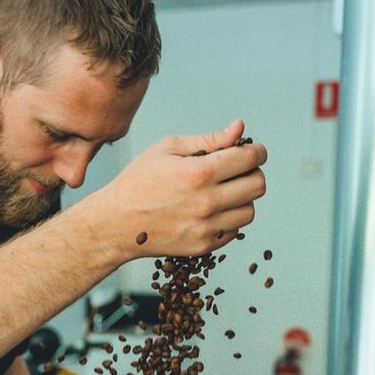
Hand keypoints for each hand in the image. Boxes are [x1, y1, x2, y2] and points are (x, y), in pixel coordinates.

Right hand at [98, 118, 266, 260]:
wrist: (116, 224)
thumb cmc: (138, 182)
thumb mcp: (168, 149)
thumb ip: (209, 140)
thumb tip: (240, 128)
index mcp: (199, 173)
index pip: (251, 158)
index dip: (257, 151)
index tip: (252, 150)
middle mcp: (207, 202)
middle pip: (258, 185)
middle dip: (253, 173)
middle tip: (238, 171)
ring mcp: (206, 227)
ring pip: (250, 211)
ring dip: (242, 199)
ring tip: (223, 193)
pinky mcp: (203, 246)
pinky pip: (234, 231)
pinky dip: (229, 220)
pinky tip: (211, 211)